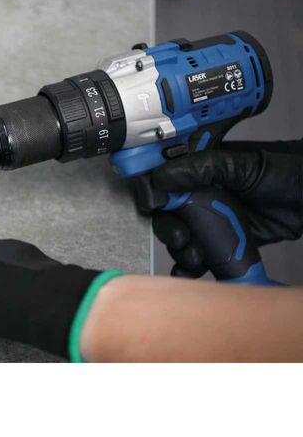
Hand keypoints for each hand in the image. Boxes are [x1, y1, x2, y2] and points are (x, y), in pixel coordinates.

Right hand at [150, 139, 302, 277]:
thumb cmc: (283, 171)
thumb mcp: (240, 165)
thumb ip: (201, 168)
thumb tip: (162, 177)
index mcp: (197, 170)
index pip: (162, 182)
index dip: (153, 196)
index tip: (153, 207)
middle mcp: (199, 195)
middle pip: (166, 215)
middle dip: (168, 229)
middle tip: (181, 237)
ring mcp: (210, 220)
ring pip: (180, 237)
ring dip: (179, 250)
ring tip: (193, 256)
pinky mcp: (222, 242)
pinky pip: (199, 256)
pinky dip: (190, 267)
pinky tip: (190, 271)